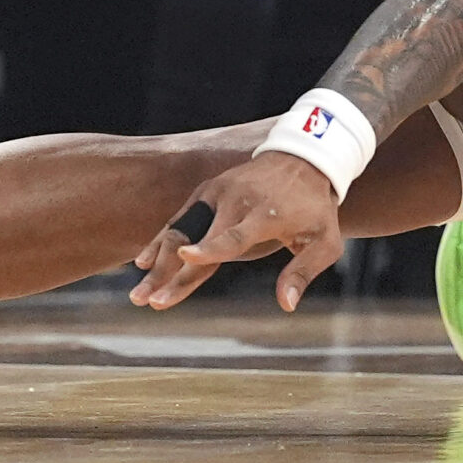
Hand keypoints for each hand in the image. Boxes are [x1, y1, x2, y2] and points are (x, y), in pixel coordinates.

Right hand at [128, 151, 341, 313]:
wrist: (302, 158)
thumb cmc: (315, 208)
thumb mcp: (325, 241)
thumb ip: (303, 272)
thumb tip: (286, 305)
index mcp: (264, 215)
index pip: (233, 236)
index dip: (210, 248)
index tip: (186, 257)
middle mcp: (234, 202)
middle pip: (195, 239)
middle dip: (169, 272)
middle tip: (147, 301)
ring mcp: (216, 194)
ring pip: (180, 229)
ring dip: (157, 260)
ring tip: (138, 290)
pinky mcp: (206, 191)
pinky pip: (180, 219)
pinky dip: (161, 240)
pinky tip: (143, 262)